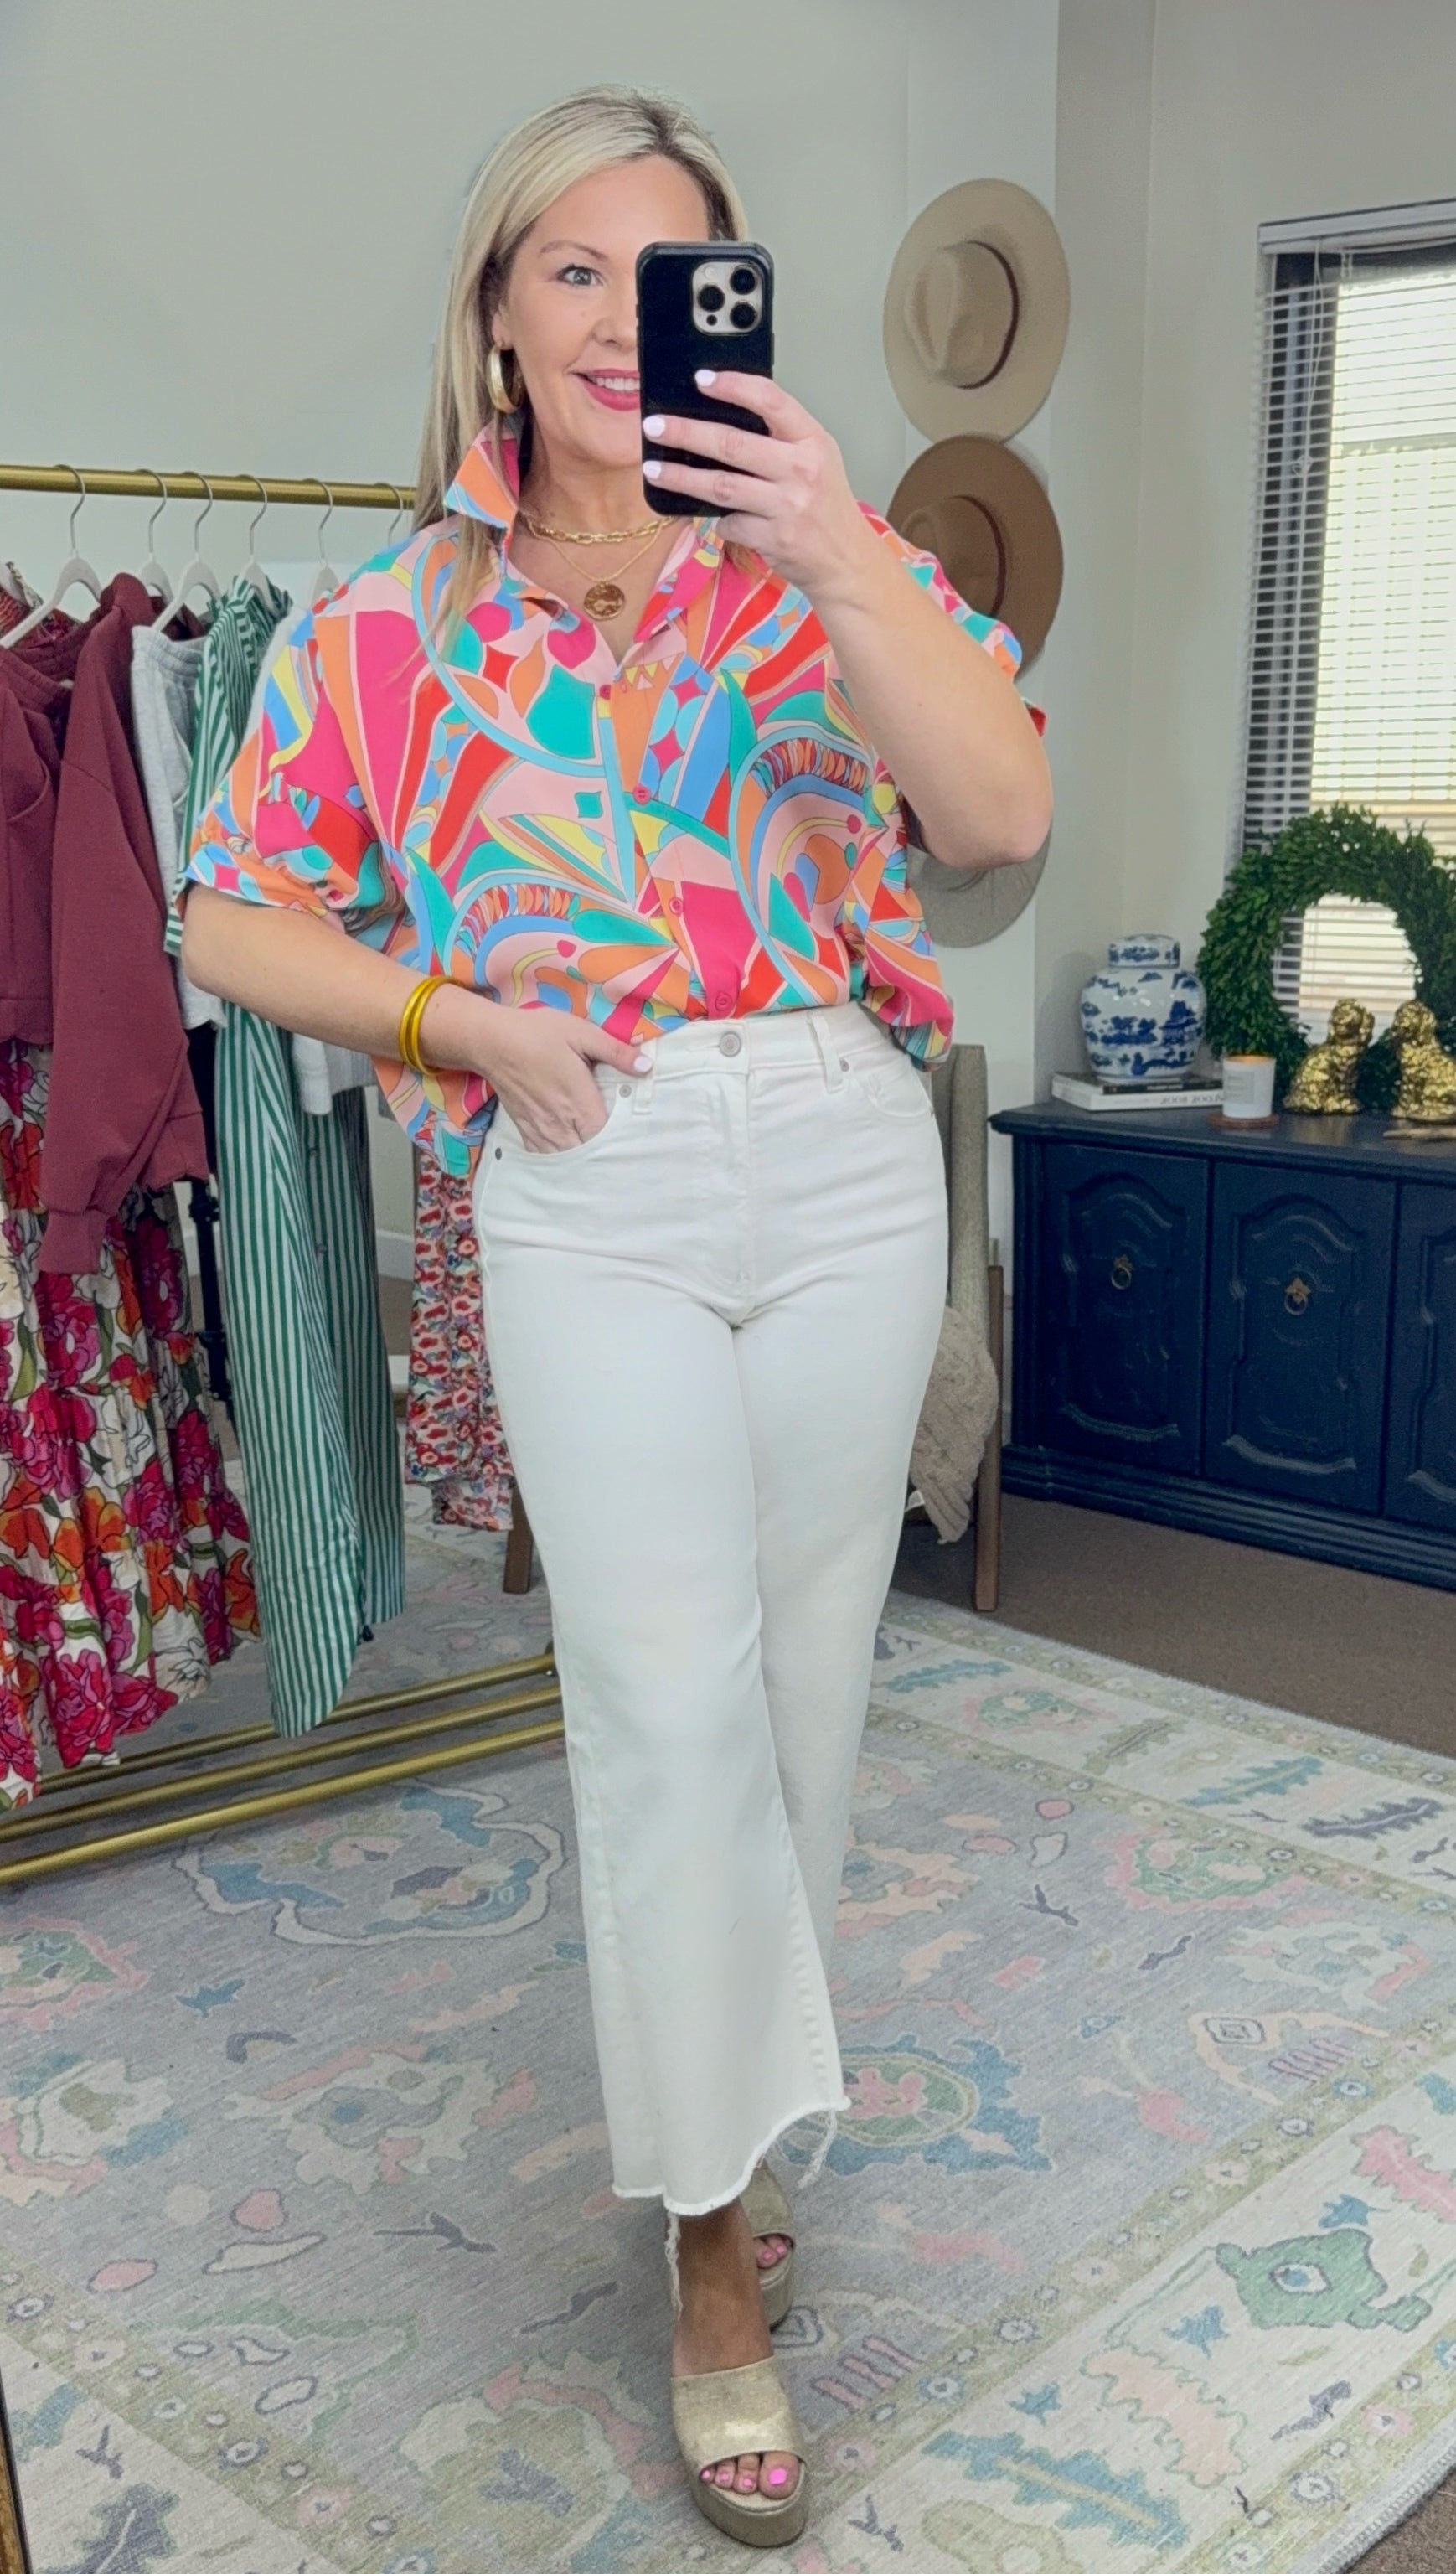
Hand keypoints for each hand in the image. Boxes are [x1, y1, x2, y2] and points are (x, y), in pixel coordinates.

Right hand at [471, 1005, 650, 1152]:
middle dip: (604, 1155)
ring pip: (567, 1159)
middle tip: (622, 1155)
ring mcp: (541, 1130)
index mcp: (579, 1102)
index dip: (621, 1143)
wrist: (492, 1042)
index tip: (634, 1141)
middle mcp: (561, 1122)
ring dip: (583, 1161)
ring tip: (599, 1162)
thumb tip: (647, 1067)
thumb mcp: (582, 1033)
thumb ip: (616, 1052)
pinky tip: (570, 1157)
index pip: (606, 1138)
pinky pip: (546, 1156)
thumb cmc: (539, 1034)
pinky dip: (560, 1160)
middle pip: (588, 1154)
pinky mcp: (525, 1130)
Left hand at [642, 372, 877, 602]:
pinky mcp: (773, 539)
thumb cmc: (826, 505)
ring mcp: (788, 506)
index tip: (700, 379)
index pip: (771, 400)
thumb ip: (780, 438)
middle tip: (655, 426)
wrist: (846, 560)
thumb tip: (721, 418)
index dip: (733, 386)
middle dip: (687, 433)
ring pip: (721, 486)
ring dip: (681, 477)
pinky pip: (730, 523)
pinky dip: (718, 520)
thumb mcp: (817, 459)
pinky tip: (714, 516)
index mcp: (812, 440)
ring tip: (654, 469)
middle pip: (733, 444)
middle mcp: (802, 470)